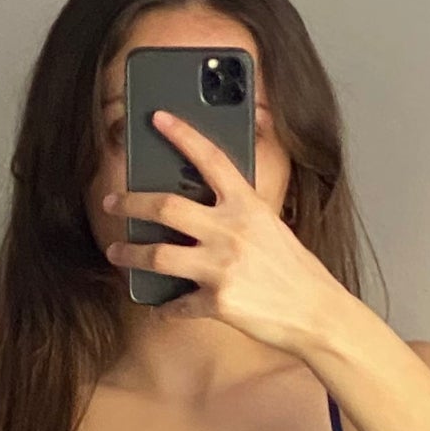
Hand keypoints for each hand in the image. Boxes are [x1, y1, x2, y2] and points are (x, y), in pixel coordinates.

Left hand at [101, 109, 345, 355]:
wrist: (316, 312)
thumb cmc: (296, 271)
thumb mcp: (271, 228)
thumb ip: (239, 215)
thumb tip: (204, 211)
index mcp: (247, 205)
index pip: (210, 158)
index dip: (182, 133)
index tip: (158, 118)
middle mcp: (231, 230)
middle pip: (166, 206)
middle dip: (131, 202)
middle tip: (113, 201)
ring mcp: (222, 266)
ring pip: (158, 255)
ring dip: (130, 253)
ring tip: (117, 251)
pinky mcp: (218, 302)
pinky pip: (177, 304)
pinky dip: (166, 308)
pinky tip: (160, 308)